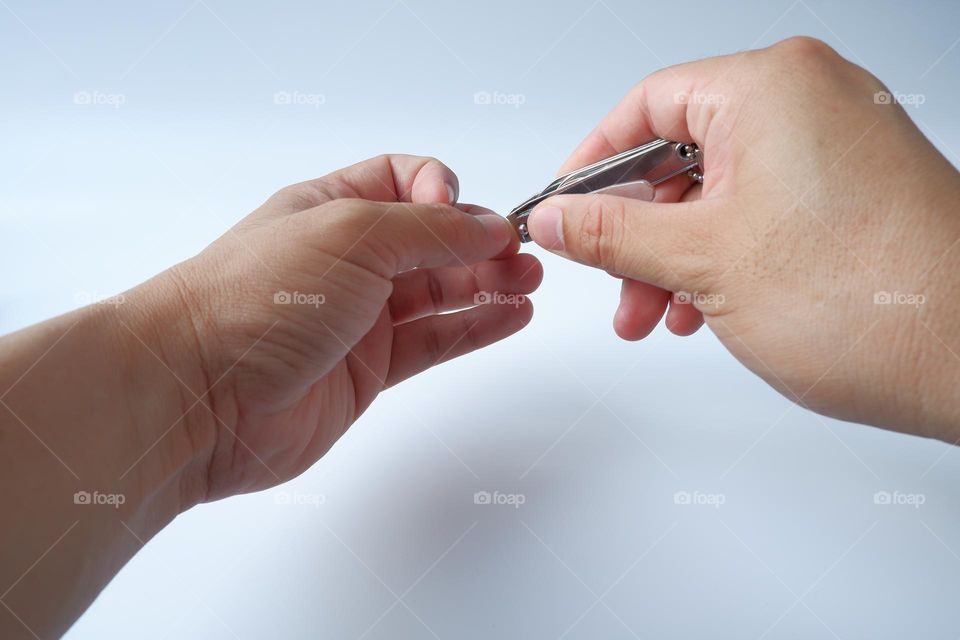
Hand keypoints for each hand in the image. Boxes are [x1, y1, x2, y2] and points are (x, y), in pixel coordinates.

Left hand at [144, 154, 542, 500]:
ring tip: (529, 283)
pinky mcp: (368, 371)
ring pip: (438, 292)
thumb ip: (426, 229)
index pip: (403, 180)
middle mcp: (346, 260)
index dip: (441, 189)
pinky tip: (510, 317)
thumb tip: (487, 228)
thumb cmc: (258, 298)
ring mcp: (357, 318)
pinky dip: (473, 327)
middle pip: (430, 240)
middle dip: (479, 242)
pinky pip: (432, 342)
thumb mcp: (350, 235)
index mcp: (330, 207)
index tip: (462, 212)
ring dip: (487, 283)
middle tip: (523, 256)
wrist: (199, 395)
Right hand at [526, 37, 959, 440]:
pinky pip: (763, 207)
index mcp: (768, 87)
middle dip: (637, 231)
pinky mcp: (855, 188)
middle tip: (611, 279)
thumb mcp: (703, 261)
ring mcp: (838, 143)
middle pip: (681, 153)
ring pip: (719, 190)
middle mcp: (809, 99)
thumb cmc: (868, 300)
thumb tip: (560, 217)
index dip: (594, 162)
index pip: (646, 105)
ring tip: (655, 314)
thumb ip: (614, 233)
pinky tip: (703, 308)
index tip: (567, 207)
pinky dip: (723, 255)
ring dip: (674, 255)